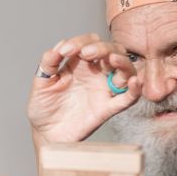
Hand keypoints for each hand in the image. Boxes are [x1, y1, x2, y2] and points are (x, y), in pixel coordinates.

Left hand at [27, 33, 141, 144]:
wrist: (46, 133)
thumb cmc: (44, 108)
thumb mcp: (41, 82)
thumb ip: (48, 63)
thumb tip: (59, 46)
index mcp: (79, 64)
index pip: (89, 42)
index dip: (79, 42)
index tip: (64, 51)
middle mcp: (95, 74)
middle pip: (112, 51)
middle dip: (102, 47)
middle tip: (86, 53)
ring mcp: (103, 90)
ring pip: (125, 70)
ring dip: (122, 61)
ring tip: (112, 59)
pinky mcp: (107, 109)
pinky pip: (127, 99)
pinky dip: (135, 90)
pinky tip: (135, 82)